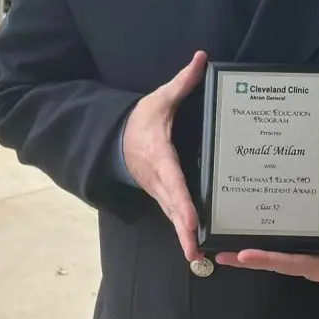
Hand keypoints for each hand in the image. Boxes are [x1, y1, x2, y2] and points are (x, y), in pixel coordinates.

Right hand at [122, 50, 206, 262]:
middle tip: (196, 252)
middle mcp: (158, 178)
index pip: (173, 180)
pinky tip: (197, 248)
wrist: (116, 138)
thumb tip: (202, 59)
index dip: (183, 201)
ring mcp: (158, 190)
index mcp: (159, 156)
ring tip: (198, 259)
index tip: (192, 219)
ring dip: (183, 237)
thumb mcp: (160, 98)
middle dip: (183, 230)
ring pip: (172, 216)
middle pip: (173, 207)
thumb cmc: (142, 118)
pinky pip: (173, 214)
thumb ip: (183, 82)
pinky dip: (183, 231)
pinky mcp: (162, 195)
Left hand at [214, 164, 318, 286]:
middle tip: (220, 253)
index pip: (290, 262)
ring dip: (252, 255)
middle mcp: (309, 265)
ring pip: (275, 260)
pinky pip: (282, 254)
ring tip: (226, 247)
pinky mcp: (305, 256)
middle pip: (274, 263)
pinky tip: (250, 237)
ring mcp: (305, 262)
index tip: (243, 254)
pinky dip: (265, 248)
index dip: (267, 258)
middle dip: (248, 259)